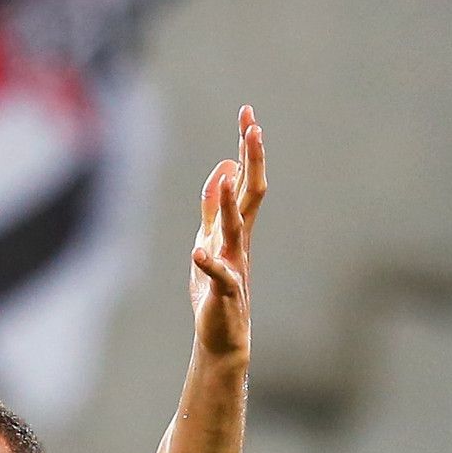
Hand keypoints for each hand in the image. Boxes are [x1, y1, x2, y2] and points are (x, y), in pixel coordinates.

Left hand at [188, 106, 265, 361]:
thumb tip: (222, 170)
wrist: (223, 338)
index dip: (246, 148)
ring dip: (232, 202)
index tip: (248, 114)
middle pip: (251, 193)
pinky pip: (218, 275)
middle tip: (253, 126)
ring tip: (229, 175)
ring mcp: (235, 265)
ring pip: (236, 228)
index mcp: (238, 227)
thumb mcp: (210, 239)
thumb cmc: (217, 290)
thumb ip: (214, 207)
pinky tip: (198, 252)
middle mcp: (240, 241)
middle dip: (251, 160)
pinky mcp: (224, 292)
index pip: (246, 180)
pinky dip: (208, 264)